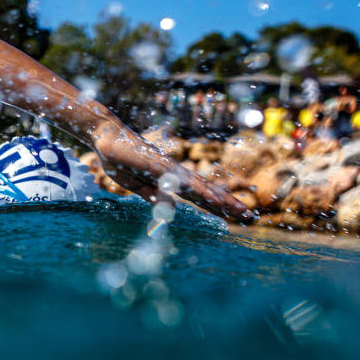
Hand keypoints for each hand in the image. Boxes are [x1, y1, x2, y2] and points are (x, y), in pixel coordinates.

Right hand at [94, 131, 254, 221]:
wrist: (108, 139)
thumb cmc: (123, 160)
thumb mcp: (141, 187)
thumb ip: (157, 197)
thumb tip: (172, 211)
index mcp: (173, 181)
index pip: (203, 196)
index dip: (221, 207)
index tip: (238, 218)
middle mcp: (178, 174)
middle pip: (209, 192)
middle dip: (231, 206)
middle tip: (251, 219)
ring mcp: (171, 169)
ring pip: (202, 188)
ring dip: (222, 200)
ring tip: (241, 212)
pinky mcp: (161, 166)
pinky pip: (183, 181)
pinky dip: (199, 191)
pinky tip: (212, 199)